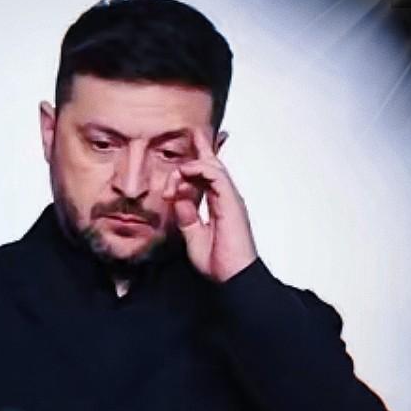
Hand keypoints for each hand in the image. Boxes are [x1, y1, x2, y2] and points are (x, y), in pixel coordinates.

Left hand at [162, 127, 257, 281]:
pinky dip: (199, 169)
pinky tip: (184, 173)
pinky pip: (215, 174)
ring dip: (190, 166)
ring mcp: (230, 198)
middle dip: (201, 148)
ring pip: (212, 166)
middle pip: (213, 165)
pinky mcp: (231, 201)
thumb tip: (177, 199)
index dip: (198, 161)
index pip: (208, 176)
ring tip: (176, 173)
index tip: (185, 152)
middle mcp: (226, 198)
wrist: (234, 278)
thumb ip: (186, 216)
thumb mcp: (193, 236)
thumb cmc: (219, 263)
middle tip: (191, 132)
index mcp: (219, 205)